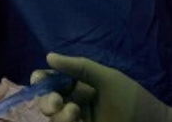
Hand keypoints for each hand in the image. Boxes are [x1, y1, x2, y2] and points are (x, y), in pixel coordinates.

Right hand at [31, 54, 171, 121]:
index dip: (41, 80)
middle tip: (57, 102)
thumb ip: (79, 67)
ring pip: (54, 119)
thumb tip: (48, 56)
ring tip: (73, 113)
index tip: (39, 79)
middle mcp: (76, 104)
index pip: (52, 81)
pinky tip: (76, 119)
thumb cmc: (133, 100)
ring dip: (58, 116)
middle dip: (46, 101)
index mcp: (80, 87)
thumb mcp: (108, 78)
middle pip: (48, 102)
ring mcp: (80, 121)